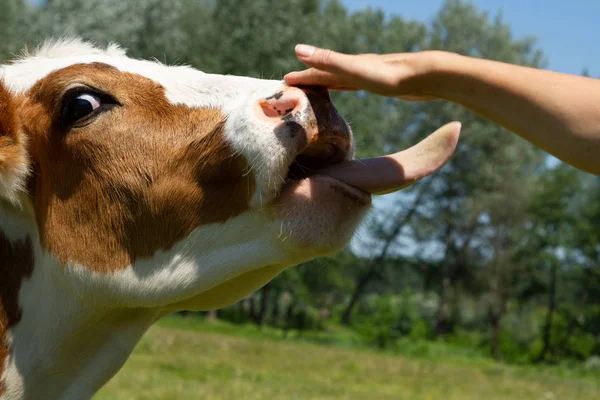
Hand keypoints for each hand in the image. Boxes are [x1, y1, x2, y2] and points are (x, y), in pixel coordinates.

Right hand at [284, 44, 446, 100]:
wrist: (428, 76)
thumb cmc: (392, 76)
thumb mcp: (356, 70)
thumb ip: (329, 61)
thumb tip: (298, 49)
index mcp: (349, 66)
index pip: (319, 72)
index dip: (301, 76)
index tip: (284, 81)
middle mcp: (357, 67)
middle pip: (328, 73)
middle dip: (310, 78)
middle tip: (293, 84)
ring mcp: (370, 74)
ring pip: (342, 78)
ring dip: (327, 81)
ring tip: (315, 86)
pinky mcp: (383, 82)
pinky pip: (357, 84)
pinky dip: (347, 84)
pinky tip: (350, 86)